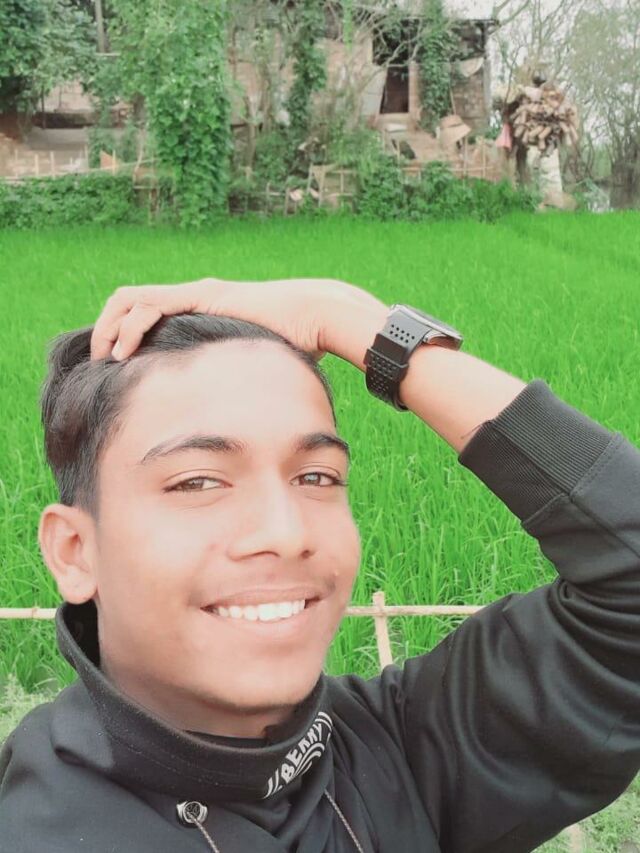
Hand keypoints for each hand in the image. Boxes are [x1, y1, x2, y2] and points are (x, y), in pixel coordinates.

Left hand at [89, 277, 388, 366]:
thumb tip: (227, 416)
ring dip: (109, 329)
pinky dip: (129, 328)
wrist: (316, 316)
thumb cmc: (294, 343)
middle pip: (127, 301)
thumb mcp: (247, 365)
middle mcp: (191, 295)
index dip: (122, 335)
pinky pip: (151, 306)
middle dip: (105, 329)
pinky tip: (123, 352)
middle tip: (98, 362)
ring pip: (129, 299)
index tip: (114, 367)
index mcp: (198, 310)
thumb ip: (229, 379)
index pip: (144, 312)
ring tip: (104, 359)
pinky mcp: (201, 296)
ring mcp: (194, 292)